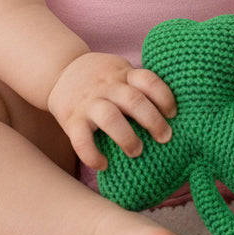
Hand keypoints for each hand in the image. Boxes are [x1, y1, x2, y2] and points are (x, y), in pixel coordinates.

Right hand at [47, 52, 176, 170]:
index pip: (148, 80)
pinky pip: (81, 139)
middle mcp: (107, 86)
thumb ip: (138, 85)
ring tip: (137, 151)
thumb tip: (172, 112)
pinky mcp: (71, 119)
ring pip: (110, 117)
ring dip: (127, 137)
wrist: (60, 70)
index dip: (165, 96)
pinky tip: (104, 165)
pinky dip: (93, 155)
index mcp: (123, 74)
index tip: (173, 113)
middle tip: (165, 138)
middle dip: (153, 121)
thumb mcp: (119, 70)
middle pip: (134, 100)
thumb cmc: (100, 77)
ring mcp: (89, 102)